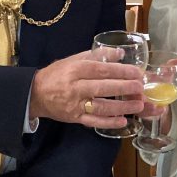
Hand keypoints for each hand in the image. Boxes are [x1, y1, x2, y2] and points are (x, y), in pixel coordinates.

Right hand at [30, 49, 144, 128]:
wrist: (35, 93)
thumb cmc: (57, 74)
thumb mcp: (74, 59)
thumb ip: (97, 56)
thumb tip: (120, 53)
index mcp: (76, 69)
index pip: (102, 70)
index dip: (121, 71)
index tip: (137, 73)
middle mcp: (76, 87)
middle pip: (103, 88)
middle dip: (124, 88)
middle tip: (141, 88)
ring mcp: (75, 105)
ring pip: (101, 107)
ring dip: (121, 107)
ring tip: (138, 106)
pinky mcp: (74, 118)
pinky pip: (93, 122)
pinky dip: (109, 122)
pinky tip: (123, 121)